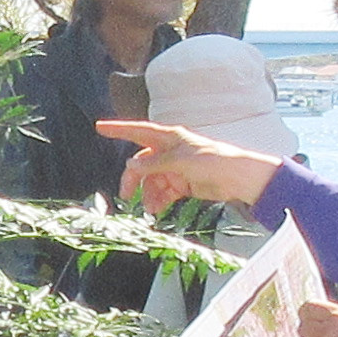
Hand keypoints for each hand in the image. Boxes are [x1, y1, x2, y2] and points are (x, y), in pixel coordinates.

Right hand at [100, 118, 283, 213]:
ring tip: (150, 208)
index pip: (139, 131)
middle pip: (143, 164)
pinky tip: (157, 209)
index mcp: (169, 138)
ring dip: (148, 195)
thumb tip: (131, 164)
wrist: (237, 178)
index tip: (100, 127)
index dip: (119, 129)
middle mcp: (170, 152)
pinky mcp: (182, 184)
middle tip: (126, 196)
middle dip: (134, 179)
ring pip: (152, 181)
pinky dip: (159, 200)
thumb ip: (155, 163)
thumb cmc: (213, 160)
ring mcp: (175, 169)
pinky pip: (163, 192)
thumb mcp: (181, 160)